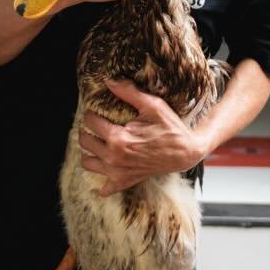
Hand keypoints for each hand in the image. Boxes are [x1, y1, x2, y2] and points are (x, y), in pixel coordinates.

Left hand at [78, 80, 207, 195]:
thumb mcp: (152, 105)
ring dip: (90, 152)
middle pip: (84, 141)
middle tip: (98, 125)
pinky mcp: (124, 182)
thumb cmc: (170, 128)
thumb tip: (109, 81)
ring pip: (88, 163)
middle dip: (88, 130)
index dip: (92, 113)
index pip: (90, 122)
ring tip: (99, 143)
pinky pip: (104, 188)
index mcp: (117, 139)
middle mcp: (113, 158)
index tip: (98, 111)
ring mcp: (117, 172)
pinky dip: (102, 181)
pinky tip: (107, 169)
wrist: (185, 153)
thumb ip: (129, 92)